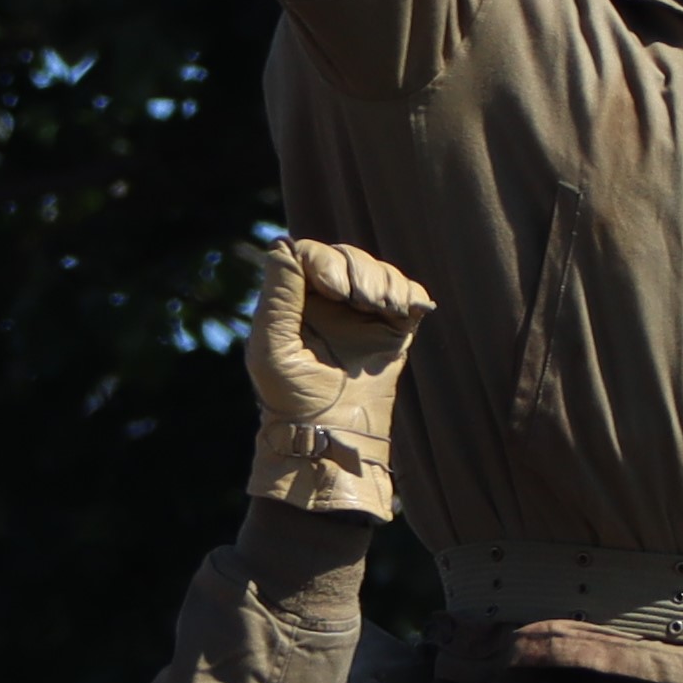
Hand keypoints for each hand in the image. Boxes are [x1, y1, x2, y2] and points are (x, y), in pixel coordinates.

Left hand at [245, 239, 432, 516]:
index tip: (336, 290)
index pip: (310, 255)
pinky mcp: (392, 329)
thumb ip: (278, 296)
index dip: (326, 260)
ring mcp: (361, 315)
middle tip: (364, 300)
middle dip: (359, 270)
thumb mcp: (272, 347)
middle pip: (346, 255)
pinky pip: (406, 293)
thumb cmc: (292, 400)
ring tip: (386, 308)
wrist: (333, 438)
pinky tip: (407, 309)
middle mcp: (327, 303)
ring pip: (378, 271)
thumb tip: (284, 244)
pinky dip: (410, 292)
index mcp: (294, 302)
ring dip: (385, 281)